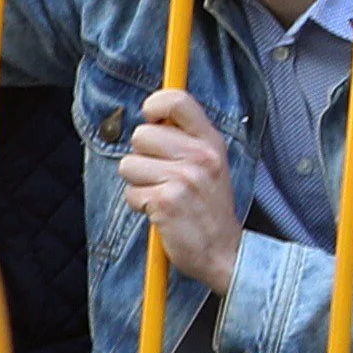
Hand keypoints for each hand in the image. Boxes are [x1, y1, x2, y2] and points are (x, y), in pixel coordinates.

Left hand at [120, 88, 241, 296]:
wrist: (223, 251)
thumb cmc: (207, 206)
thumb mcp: (209, 165)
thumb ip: (185, 139)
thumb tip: (151, 116)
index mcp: (211, 141)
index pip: (176, 100)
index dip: (154, 105)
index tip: (151, 120)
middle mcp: (201, 156)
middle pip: (140, 135)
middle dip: (141, 157)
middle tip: (163, 176)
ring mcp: (185, 178)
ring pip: (128, 164)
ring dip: (138, 184)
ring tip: (163, 195)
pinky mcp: (167, 201)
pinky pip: (130, 193)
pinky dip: (139, 205)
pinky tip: (161, 212)